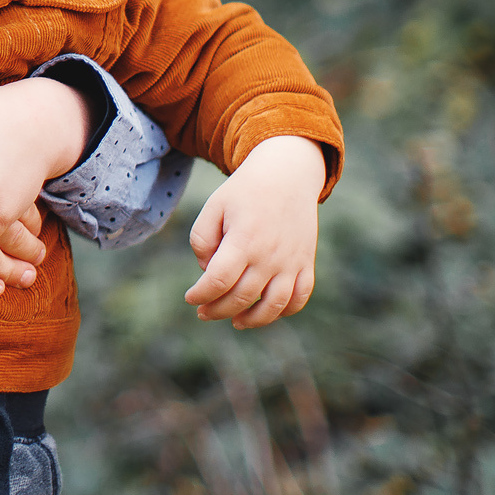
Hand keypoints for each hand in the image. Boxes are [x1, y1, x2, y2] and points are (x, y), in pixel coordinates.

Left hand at [183, 136, 326, 327]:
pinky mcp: (305, 262)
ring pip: (273, 306)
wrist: (288, 174)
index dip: (201, 295)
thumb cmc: (245, 191)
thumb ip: (202, 240)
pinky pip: (299, 298)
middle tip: (202, 312)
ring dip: (252, 320)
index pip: (218, 281)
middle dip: (217, 310)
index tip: (190, 297)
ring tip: (235, 321)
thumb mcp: (214, 206)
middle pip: (241, 298)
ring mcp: (291, 262)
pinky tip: (266, 311)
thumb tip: (207, 271)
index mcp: (244, 240)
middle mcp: (270, 256)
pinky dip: (285, 311)